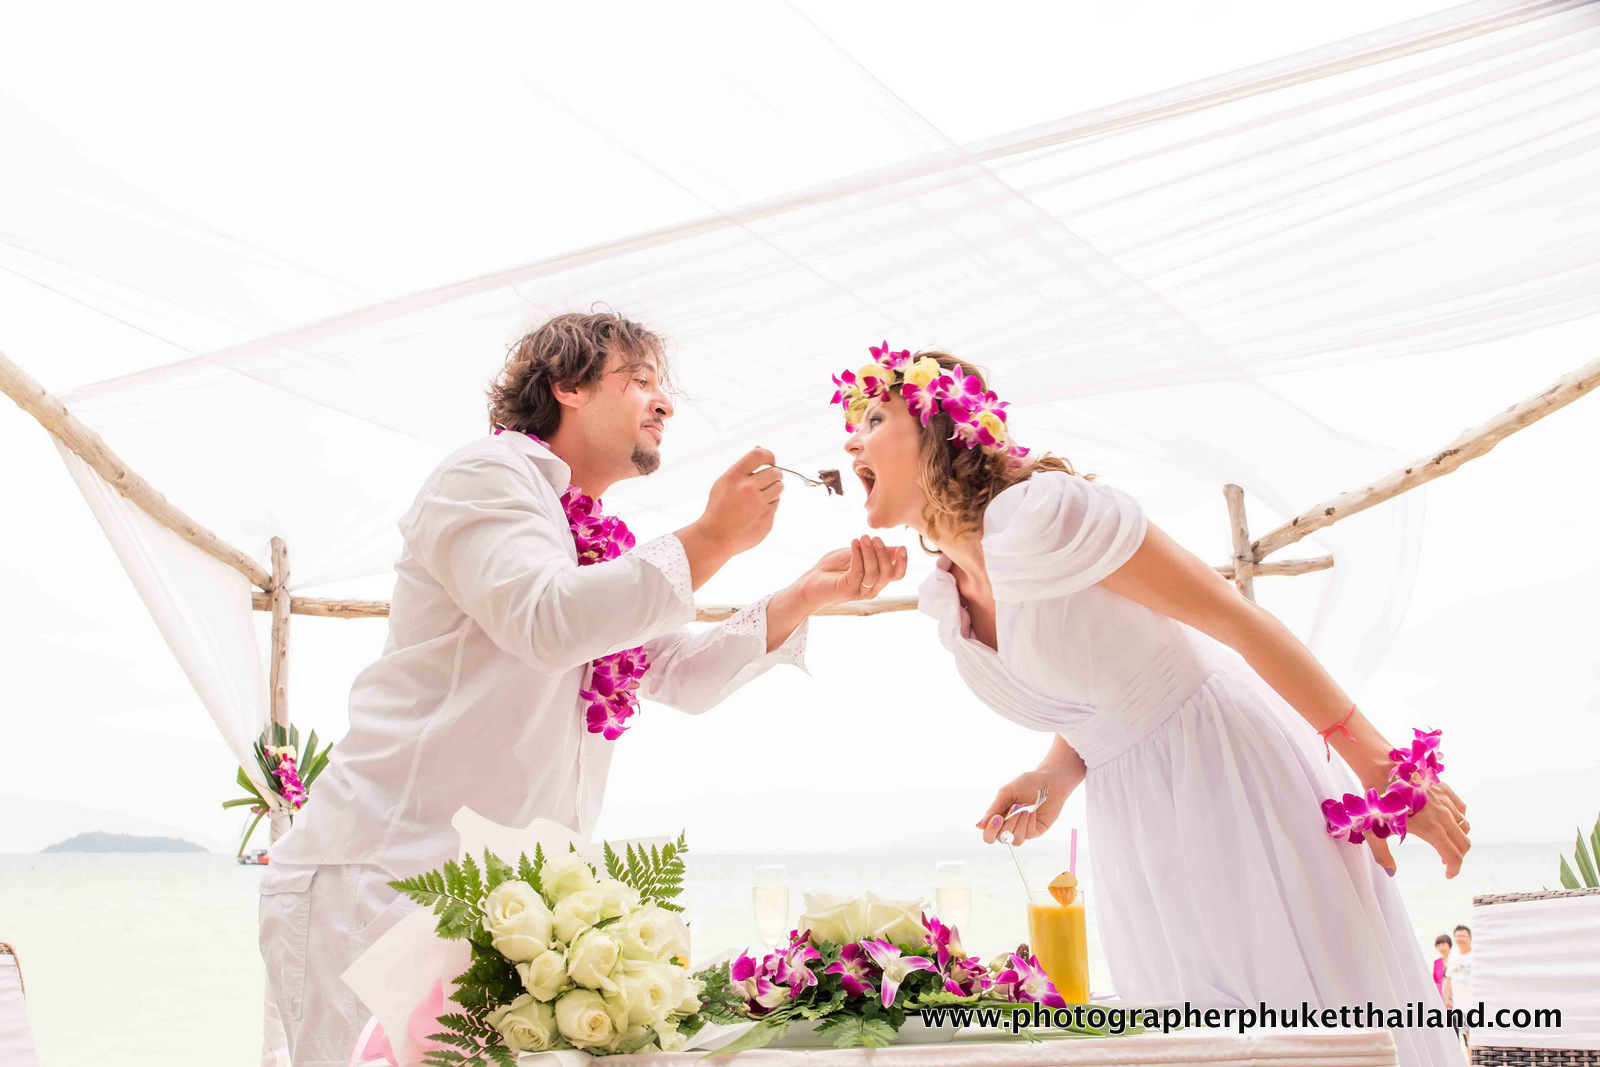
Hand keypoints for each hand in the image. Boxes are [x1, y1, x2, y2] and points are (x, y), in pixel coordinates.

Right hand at [690, 448, 782, 556]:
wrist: (715, 536)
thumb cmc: (719, 508)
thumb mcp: (723, 482)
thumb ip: (743, 467)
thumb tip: (760, 448)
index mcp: (734, 477)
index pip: (759, 455)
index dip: (769, 455)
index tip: (771, 461)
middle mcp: (748, 489)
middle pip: (775, 472)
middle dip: (773, 475)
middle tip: (766, 481)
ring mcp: (758, 505)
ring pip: (779, 488)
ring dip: (773, 489)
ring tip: (759, 497)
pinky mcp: (767, 519)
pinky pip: (775, 504)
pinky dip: (769, 505)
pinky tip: (755, 512)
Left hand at [792, 536, 907, 609]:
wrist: (810, 583)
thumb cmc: (833, 569)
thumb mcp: (857, 556)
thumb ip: (875, 553)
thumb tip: (896, 547)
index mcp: (877, 581)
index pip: (897, 575)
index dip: (902, 562)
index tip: (902, 547)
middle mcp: (872, 589)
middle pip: (888, 573)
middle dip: (884, 553)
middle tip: (875, 538)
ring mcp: (860, 591)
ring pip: (873, 572)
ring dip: (870, 552)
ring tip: (863, 538)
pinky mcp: (847, 589)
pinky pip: (857, 571)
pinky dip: (857, 555)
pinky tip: (854, 543)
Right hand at [977, 768, 1070, 845]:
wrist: (1050, 782)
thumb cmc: (1028, 783)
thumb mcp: (1007, 793)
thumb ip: (993, 810)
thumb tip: (978, 826)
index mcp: (998, 816)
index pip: (988, 834)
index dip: (991, 830)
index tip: (998, 817)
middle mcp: (1009, 825)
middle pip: (1000, 839)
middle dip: (1008, 824)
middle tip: (1015, 808)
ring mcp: (1022, 829)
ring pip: (1015, 840)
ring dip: (1019, 823)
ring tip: (1026, 808)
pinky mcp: (1035, 831)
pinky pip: (1028, 835)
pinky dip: (1029, 822)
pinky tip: (1033, 811)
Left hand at [1364, 776, 1471, 877]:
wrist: (1380, 771)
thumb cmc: (1377, 802)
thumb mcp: (1375, 832)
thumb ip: (1382, 855)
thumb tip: (1391, 872)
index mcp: (1430, 829)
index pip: (1454, 856)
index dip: (1454, 869)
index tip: (1447, 874)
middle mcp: (1443, 816)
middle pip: (1464, 844)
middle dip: (1457, 856)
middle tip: (1444, 859)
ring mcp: (1446, 801)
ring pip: (1464, 826)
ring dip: (1457, 837)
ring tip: (1442, 840)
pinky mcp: (1445, 789)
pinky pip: (1461, 809)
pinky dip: (1458, 819)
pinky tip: (1445, 821)